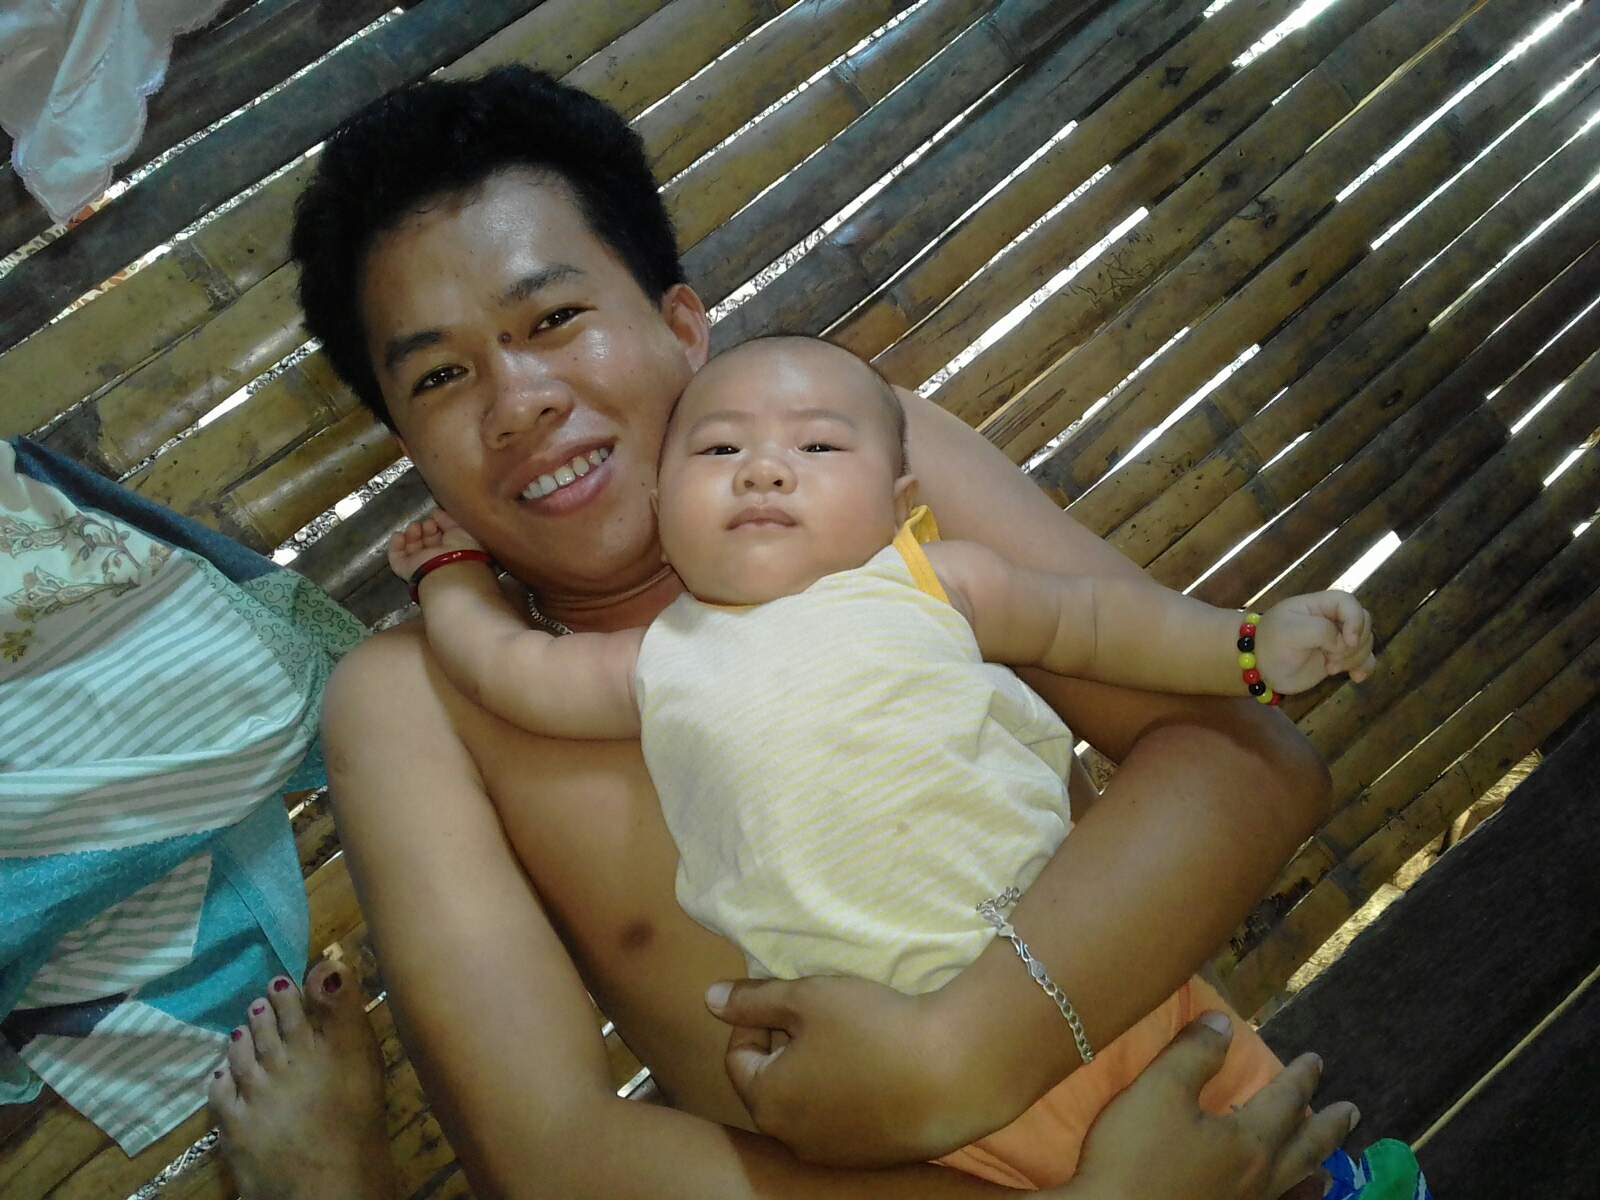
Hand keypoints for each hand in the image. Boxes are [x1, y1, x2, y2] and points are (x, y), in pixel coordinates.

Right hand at [387, 508, 485, 580]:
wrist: (450, 572)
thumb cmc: (462, 551)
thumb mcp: (461, 529)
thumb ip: (448, 519)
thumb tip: (436, 512)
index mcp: (453, 552)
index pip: (440, 536)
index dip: (437, 524)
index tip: (435, 516)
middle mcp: (437, 559)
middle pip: (425, 540)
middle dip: (425, 528)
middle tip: (428, 524)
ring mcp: (421, 565)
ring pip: (411, 547)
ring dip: (412, 534)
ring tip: (415, 528)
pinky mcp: (406, 570)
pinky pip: (396, 557)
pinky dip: (395, 545)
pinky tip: (399, 535)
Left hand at [706, 974, 986, 1166]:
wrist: (955, 1072)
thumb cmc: (873, 1027)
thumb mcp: (807, 997)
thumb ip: (752, 999)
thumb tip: (709, 997)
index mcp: (767, 1101)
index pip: (737, 1055)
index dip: (757, 1017)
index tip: (791, 996)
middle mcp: (793, 1139)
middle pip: (771, 1082)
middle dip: (786, 1045)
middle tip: (820, 1013)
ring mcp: (834, 1154)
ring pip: (807, 1103)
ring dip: (816, 1070)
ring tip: (850, 1036)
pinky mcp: (872, 1158)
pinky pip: (842, 1120)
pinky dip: (848, 1092)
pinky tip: (877, 1066)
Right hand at [1060, 1013, 1358, 1199]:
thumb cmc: (1134, 1155)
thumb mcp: (1158, 1090)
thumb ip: (1194, 1053)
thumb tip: (1225, 1022)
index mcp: (1247, 1141)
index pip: (1284, 1101)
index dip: (1300, 1077)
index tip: (1317, 1060)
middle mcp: (1257, 1178)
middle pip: (1305, 1149)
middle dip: (1328, 1127)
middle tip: (1352, 1112)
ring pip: (1293, 1185)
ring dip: (1314, 1168)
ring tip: (1329, 1167)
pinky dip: (1287, 1196)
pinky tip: (1277, 1195)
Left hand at [1255, 591, 1375, 694]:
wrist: (1260, 667)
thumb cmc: (1271, 643)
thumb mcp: (1292, 631)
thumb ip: (1322, 631)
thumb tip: (1343, 645)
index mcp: (1319, 605)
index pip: (1349, 603)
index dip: (1355, 621)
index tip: (1348, 641)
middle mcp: (1332, 619)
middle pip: (1363, 623)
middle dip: (1354, 644)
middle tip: (1331, 659)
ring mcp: (1337, 639)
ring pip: (1365, 643)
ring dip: (1354, 658)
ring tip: (1330, 668)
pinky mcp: (1338, 658)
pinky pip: (1364, 659)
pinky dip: (1364, 667)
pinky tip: (1356, 678)